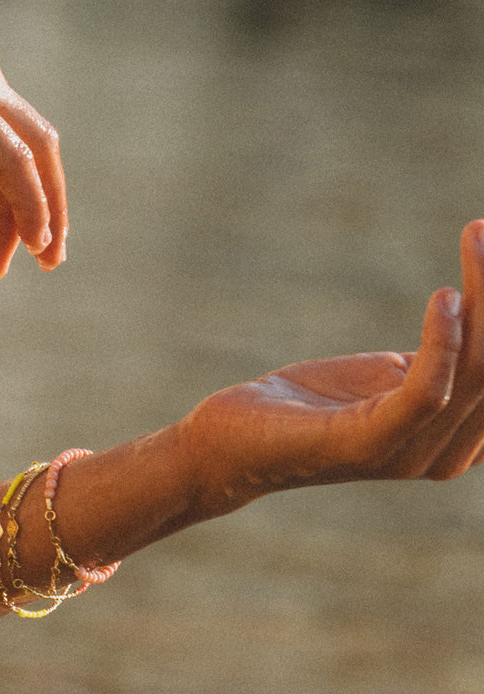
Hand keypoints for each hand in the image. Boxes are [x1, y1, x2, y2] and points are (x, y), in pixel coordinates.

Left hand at [182, 221, 483, 513]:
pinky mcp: (366, 445)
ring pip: (476, 373)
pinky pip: (426, 393)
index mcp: (460, 442)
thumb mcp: (396, 375)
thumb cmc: (315, 404)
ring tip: (475, 236)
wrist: (233, 440)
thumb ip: (448, 358)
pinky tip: (443, 295)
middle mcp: (446, 457)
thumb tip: (479, 305)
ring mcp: (407, 455)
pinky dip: (444, 342)